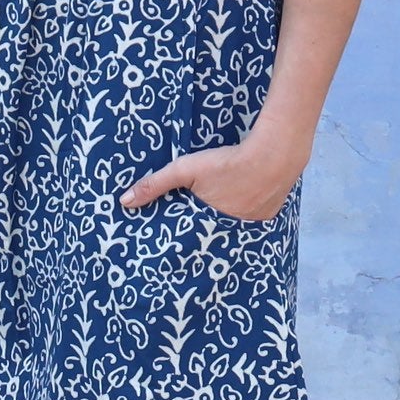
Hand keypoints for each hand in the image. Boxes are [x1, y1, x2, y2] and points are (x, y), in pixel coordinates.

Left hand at [119, 134, 301, 223]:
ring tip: (220, 210)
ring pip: (231, 228)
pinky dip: (243, 214)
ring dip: (224, 222)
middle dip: (202, 232)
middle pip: (211, 235)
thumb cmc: (227, 161)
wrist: (275, 153)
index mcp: (209, 223)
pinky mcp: (268, 217)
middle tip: (195, 225)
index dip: (182, 239)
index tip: (171, 246)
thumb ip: (155, 184)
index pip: (190, 240)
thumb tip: (124, 202)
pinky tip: (241, 201)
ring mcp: (252, 227)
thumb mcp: (185, 169)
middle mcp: (232, 232)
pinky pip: (250, 221)